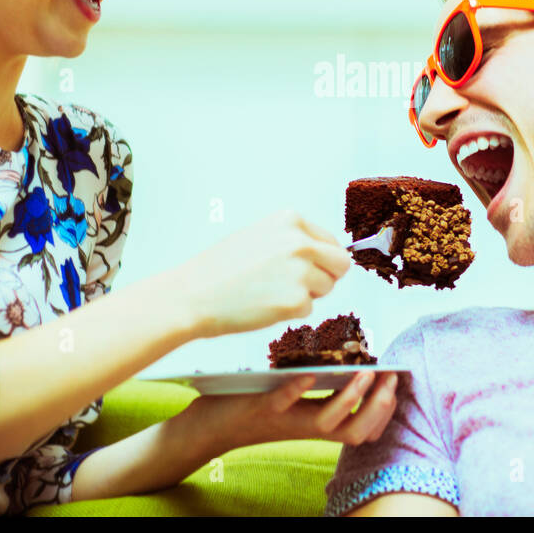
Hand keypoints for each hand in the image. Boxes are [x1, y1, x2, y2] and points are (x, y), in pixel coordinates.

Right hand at [164, 210, 352, 338]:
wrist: (192, 295)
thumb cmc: (220, 269)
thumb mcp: (260, 237)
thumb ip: (294, 241)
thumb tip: (327, 254)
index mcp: (290, 220)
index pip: (333, 242)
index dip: (322, 260)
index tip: (307, 268)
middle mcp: (299, 241)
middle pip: (341, 264)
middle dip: (325, 277)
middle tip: (296, 285)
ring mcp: (300, 271)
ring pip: (326, 289)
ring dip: (306, 295)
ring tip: (270, 292)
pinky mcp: (296, 300)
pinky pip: (308, 309)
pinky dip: (291, 312)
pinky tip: (264, 305)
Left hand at [181, 371, 399, 454]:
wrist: (207, 427)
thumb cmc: (251, 403)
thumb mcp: (290, 396)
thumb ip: (315, 381)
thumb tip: (342, 351)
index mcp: (315, 421)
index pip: (362, 427)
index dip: (384, 411)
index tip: (398, 383)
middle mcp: (305, 425)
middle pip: (355, 431)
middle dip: (378, 408)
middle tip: (390, 381)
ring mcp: (284, 419)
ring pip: (327, 422)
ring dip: (350, 399)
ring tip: (364, 375)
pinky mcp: (260, 409)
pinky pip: (283, 403)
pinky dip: (298, 389)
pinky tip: (310, 372)